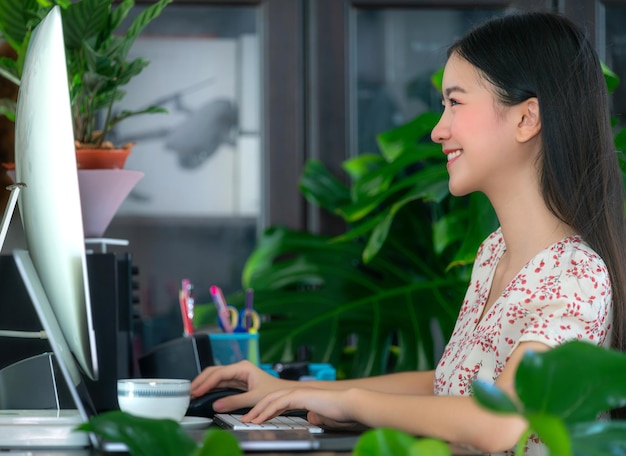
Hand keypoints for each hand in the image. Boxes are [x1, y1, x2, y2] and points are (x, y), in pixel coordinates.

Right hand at [190, 360, 288, 412]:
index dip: (206, 382)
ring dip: (204, 384)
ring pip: (215, 376)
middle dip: (201, 380)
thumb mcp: (255, 398)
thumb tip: (217, 405)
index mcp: (243, 368)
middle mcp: (238, 368)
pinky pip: (220, 383)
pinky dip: (210, 387)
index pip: (219, 373)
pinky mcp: (236, 381)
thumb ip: (235, 402)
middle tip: (189, 392)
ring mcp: (237, 374)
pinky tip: (203, 392)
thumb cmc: (274, 391)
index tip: (196, 391)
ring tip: (193, 392)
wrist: (284, 392)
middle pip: (214, 371)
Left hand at [242, 387, 361, 430]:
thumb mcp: (323, 416)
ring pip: (271, 399)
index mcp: (302, 396)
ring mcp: (298, 392)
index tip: (257, 418)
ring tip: (248, 420)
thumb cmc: (340, 411)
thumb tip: (311, 418)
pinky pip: (278, 403)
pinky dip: (267, 412)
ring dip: (258, 410)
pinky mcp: (299, 396)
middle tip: (246, 418)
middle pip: (271, 398)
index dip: (266, 409)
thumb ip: (315, 416)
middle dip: (257, 408)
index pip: (279, 401)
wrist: (349, 404)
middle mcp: (298, 392)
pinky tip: (260, 419)